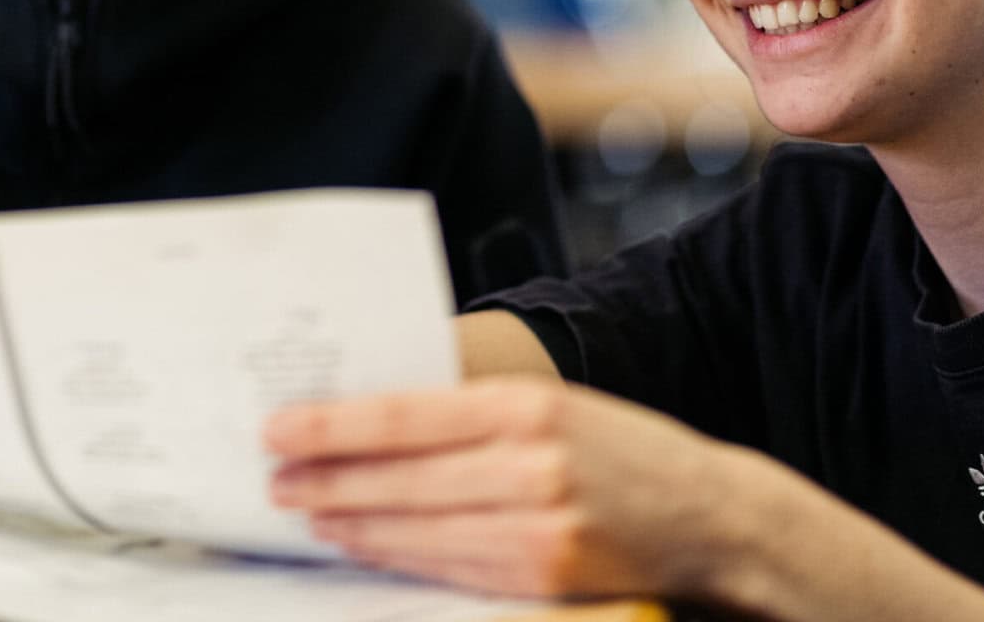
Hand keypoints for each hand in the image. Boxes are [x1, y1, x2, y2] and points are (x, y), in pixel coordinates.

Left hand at [265, 376, 743, 599]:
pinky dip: (401, 558)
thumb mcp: (549, 404)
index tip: (280, 428)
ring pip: (418, 531)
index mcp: (525, 407)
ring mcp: (539, 529)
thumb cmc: (619, 447)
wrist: (707, 513)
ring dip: (353, 525)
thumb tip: (373, 419)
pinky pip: (453, 569)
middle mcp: (530, 467)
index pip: (403, 417)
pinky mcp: (546, 579)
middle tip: (276, 479)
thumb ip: (470, 411)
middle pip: (400, 479)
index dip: (332, 426)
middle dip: (327, 481)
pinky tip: (366, 545)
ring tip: (309, 513)